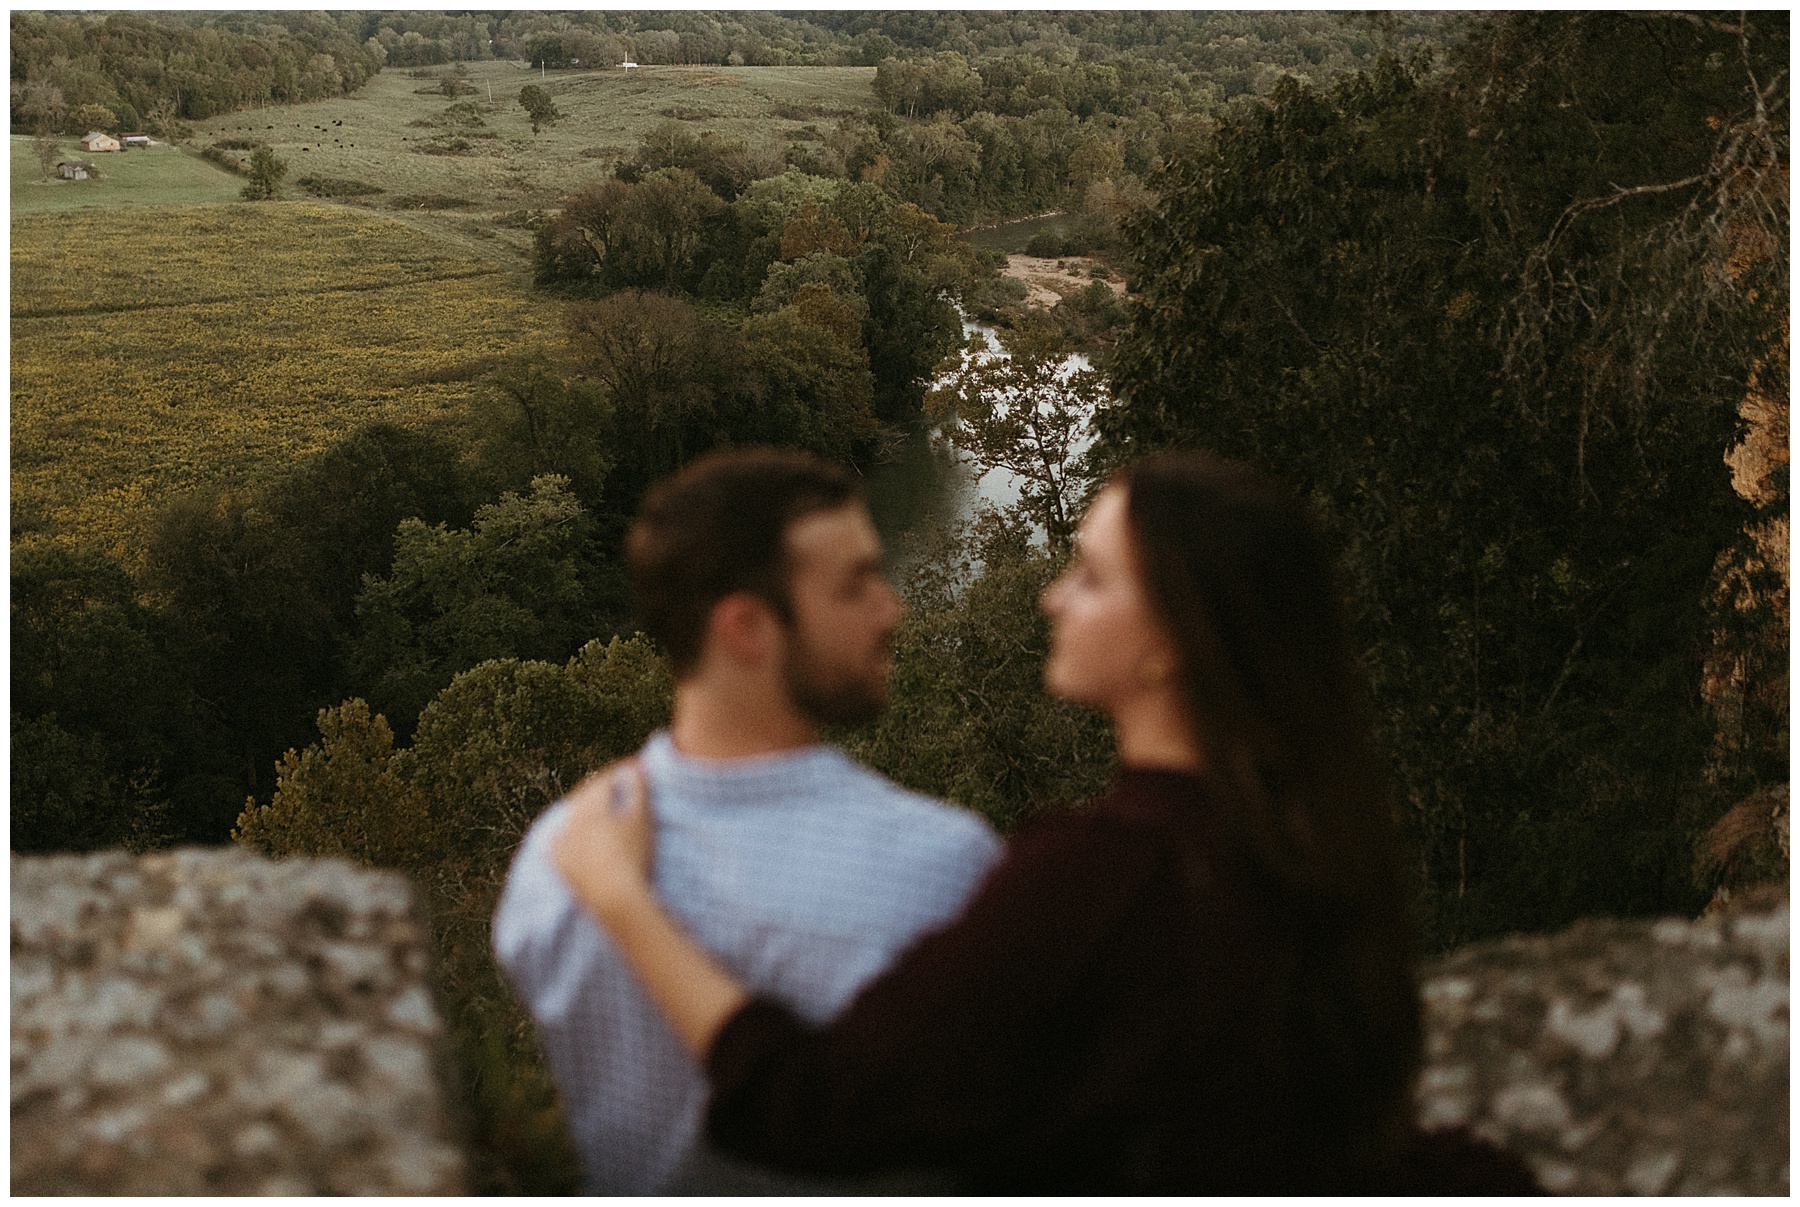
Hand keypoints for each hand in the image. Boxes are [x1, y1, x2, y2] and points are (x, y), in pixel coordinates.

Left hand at [552, 758, 654, 923]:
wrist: (617, 898)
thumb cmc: (633, 855)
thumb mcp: (640, 819)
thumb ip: (638, 790)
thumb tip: (636, 766)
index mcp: (590, 808)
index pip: (603, 781)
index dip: (619, 773)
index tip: (633, 769)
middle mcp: (570, 822)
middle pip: (585, 797)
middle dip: (601, 788)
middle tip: (619, 784)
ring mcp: (562, 844)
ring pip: (571, 817)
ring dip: (586, 809)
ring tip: (603, 808)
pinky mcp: (559, 864)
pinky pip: (560, 840)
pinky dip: (571, 832)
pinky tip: (579, 833)